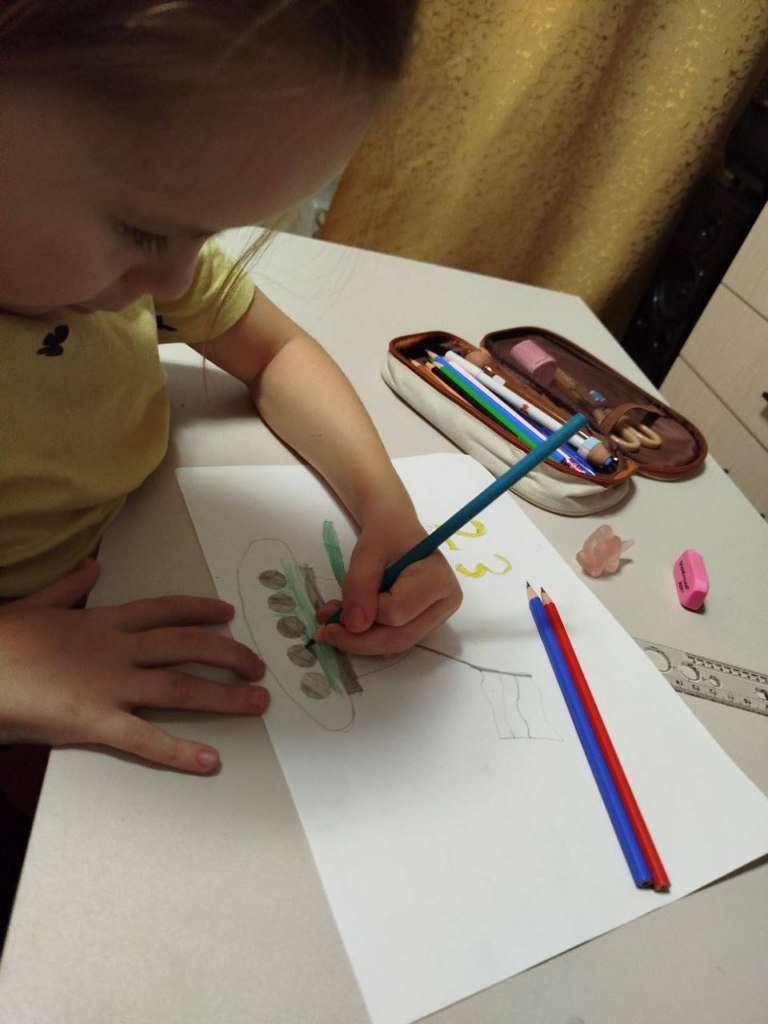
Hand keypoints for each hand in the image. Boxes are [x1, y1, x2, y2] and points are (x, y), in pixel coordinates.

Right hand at [0, 558, 268, 772]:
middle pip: (188, 645)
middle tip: (259, 664)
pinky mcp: (94, 722)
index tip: (227, 612)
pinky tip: (209, 760)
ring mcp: (109, 685)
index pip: (165, 610)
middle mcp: (117, 649)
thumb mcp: (36, 605)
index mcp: (103, 622)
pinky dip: (179, 752)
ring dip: (225, 695)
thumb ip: (69, 588)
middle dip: (230, 653)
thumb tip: (91, 567)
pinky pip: (145, 739)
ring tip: (258, 701)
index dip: (200, 609)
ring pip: (181, 687)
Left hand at [313, 513, 461, 654]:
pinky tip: (347, 621)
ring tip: (331, 620)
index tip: (339, 600)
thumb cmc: (386, 533)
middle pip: (399, 638)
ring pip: (394, 645)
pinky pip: (392, 640)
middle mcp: (445, 603)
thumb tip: (354, 626)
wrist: (394, 527)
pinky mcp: (422, 623)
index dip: (366, 611)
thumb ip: (360, 585)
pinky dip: (366, 636)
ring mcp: (436, 617)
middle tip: (324, 630)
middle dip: (357, 639)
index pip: (397, 612)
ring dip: (359, 640)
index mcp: (439, 580)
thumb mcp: (367, 552)